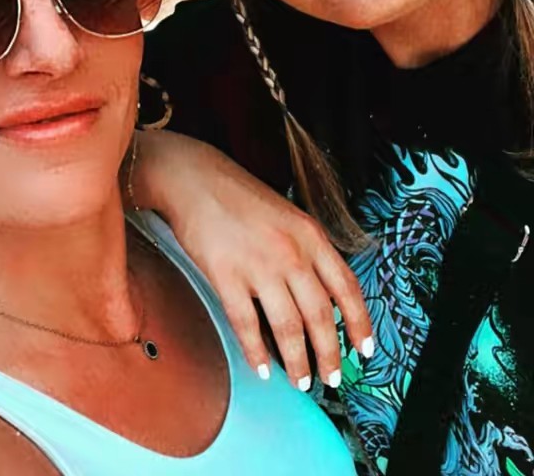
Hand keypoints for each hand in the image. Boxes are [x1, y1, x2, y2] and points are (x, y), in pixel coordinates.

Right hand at [135, 130, 373, 389]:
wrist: (195, 179)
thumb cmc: (239, 197)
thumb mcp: (288, 216)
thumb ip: (307, 251)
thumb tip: (320, 297)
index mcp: (310, 235)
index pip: (346, 287)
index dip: (360, 324)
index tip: (364, 350)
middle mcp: (290, 252)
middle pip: (321, 315)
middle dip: (329, 355)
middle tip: (330, 378)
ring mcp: (258, 265)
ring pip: (288, 327)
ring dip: (297, 361)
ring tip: (299, 380)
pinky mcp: (226, 275)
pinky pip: (246, 324)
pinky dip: (256, 351)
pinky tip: (261, 367)